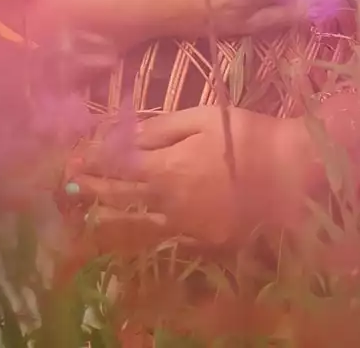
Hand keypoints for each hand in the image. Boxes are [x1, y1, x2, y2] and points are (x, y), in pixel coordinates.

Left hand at [66, 105, 314, 248]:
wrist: (291, 172)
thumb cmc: (247, 136)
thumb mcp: (204, 118)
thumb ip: (162, 128)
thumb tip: (127, 136)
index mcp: (165, 169)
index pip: (117, 167)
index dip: (93, 162)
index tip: (73, 158)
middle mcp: (167, 202)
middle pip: (119, 198)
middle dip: (92, 189)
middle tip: (68, 186)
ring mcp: (184, 225)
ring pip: (136, 225)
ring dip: (109, 219)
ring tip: (89, 215)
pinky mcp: (203, 240)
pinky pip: (163, 238)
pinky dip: (142, 235)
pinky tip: (132, 233)